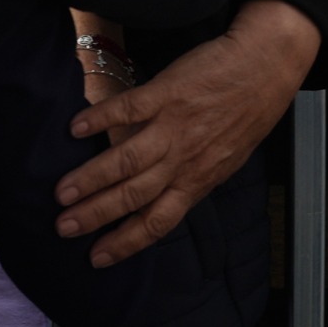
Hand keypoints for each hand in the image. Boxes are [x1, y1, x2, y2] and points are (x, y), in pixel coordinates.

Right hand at [56, 0, 318, 265]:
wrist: (265, 69)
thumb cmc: (246, 115)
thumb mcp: (225, 161)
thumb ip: (192, 178)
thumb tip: (164, 195)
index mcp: (197, 181)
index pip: (157, 223)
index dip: (124, 243)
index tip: (95, 257)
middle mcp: (183, 160)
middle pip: (134, 196)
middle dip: (96, 215)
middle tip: (63, 227)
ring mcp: (173, 127)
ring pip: (126, 160)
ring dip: (91, 178)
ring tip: (62, 191)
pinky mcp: (166, 93)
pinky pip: (128, 109)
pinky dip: (101, 118)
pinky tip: (76, 128)